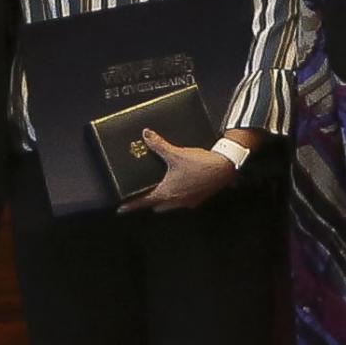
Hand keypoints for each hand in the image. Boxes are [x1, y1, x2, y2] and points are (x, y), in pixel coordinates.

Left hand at [121, 130, 240, 214]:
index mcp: (167, 193)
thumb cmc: (200, 164)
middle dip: (149, 202)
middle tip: (143, 195)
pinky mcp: (198, 198)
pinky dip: (179, 196)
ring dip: (165, 199)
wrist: (224, 168)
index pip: (144, 202)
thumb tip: (146, 135)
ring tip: (161, 188)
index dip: (131, 206)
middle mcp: (176, 201)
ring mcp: (188, 202)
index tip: (121, 209)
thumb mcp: (175, 153)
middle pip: (157, 206)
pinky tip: (181, 185)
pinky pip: (183, 201)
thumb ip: (158, 145)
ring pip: (171, 206)